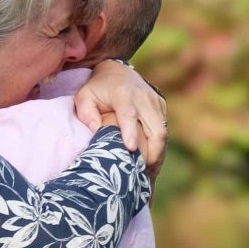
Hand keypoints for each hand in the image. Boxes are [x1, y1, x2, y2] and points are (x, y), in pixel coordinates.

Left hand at [73, 59, 167, 174]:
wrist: (117, 72)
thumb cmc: (97, 88)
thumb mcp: (84, 97)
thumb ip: (86, 113)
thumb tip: (96, 130)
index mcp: (123, 94)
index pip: (129, 114)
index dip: (130, 132)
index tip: (130, 149)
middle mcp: (144, 97)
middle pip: (155, 128)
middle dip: (152, 153)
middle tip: (140, 174)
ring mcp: (155, 102)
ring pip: (163, 133)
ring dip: (157, 155)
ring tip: (147, 176)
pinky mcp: (161, 107)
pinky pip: (164, 131)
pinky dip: (159, 149)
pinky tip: (151, 165)